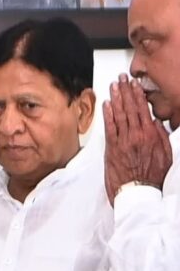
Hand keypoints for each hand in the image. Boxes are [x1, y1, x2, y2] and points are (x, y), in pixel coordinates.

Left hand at [104, 76, 171, 201]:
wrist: (138, 192)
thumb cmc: (152, 176)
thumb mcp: (165, 155)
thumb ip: (161, 137)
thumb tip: (156, 122)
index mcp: (151, 135)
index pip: (143, 110)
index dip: (138, 95)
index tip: (135, 85)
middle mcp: (137, 135)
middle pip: (130, 108)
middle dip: (126, 91)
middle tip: (121, 78)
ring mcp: (123, 140)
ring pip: (119, 115)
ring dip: (116, 98)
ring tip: (113, 86)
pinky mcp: (112, 148)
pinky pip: (109, 127)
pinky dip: (107, 114)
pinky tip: (105, 104)